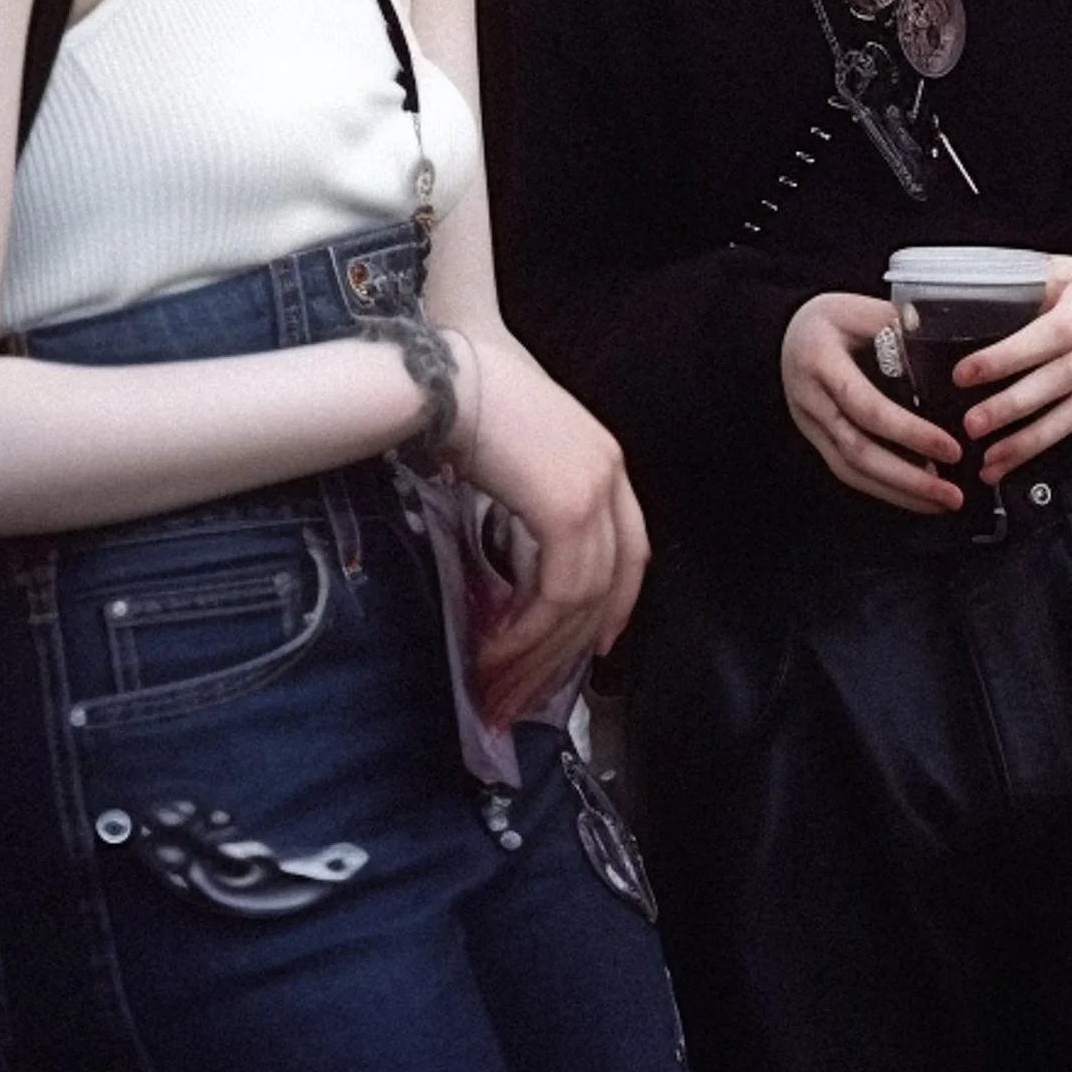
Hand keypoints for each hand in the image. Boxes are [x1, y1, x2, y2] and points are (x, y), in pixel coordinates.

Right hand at [451, 337, 650, 725]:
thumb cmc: (464, 402)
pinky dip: (526, 633)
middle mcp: (610, 474)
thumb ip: (533, 501)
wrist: (442, 379)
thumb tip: (521, 566)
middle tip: (528, 693)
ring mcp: (595, 490)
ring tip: (499, 686)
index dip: (616, 604)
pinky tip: (496, 653)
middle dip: (568, 647)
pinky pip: (558, 594)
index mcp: (603, 460)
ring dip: (539, 652)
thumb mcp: (516, 454)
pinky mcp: (567, 508)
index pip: (630, 548)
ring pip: (583, 598)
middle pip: (609, 584)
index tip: (596, 648)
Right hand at [781, 293, 964, 515]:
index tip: (950, 448)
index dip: (909, 432)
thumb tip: (941, 341)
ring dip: (899, 493)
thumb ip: (898, 326)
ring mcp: (810, 425)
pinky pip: (848, 472)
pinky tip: (915, 495)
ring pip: (851, 471)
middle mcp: (811, 400)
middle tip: (952, 494)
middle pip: (858, 451)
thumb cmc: (830, 319)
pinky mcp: (816, 441)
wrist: (787, 332)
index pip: (867, 406)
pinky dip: (884, 488)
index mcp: (822, 361)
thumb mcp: (860, 309)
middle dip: (908, 479)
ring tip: (941, 502)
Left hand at [958, 255, 1071, 485]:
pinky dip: (1038, 447)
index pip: (1051, 332)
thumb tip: (932, 311)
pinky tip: (1006, 462)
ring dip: (1028, 440)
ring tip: (989, 459)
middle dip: (1014, 405)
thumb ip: (1009, 290)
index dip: (1008, 356)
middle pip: (1063, 376)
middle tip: (970, 425)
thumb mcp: (1050, 272)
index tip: (963, 375)